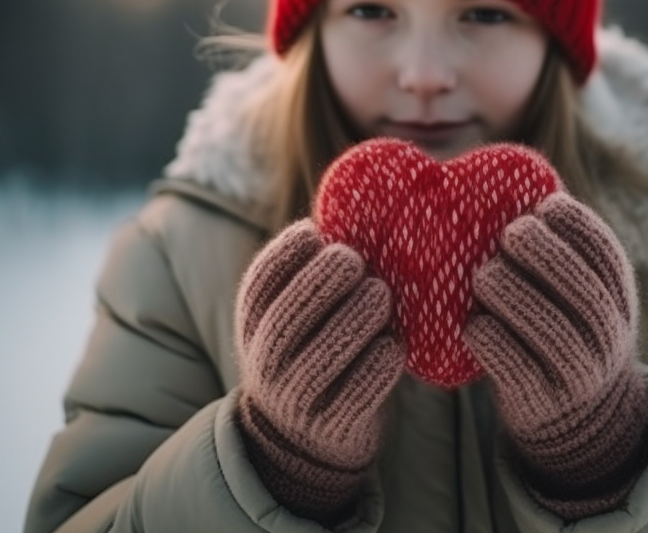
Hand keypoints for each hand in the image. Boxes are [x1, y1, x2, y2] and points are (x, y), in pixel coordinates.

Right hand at [235, 219, 404, 522]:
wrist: (304, 437)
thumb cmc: (311, 351)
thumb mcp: (294, 316)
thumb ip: (312, 277)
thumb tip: (356, 210)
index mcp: (254, 325)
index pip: (259, 286)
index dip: (285, 254)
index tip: (316, 232)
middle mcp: (267, 363)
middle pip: (285, 319)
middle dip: (320, 284)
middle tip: (353, 259)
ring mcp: (296, 398)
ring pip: (322, 357)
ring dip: (355, 319)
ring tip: (380, 294)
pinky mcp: (332, 426)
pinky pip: (358, 392)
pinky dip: (378, 364)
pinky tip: (393, 345)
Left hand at [464, 192, 647, 517]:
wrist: (579, 419)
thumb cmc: (566, 333)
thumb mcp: (584, 296)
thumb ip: (563, 256)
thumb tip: (510, 190)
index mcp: (618, 299)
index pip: (606, 254)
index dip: (577, 224)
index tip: (545, 205)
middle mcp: (607, 337)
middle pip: (582, 289)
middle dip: (543, 253)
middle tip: (511, 233)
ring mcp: (578, 373)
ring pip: (547, 327)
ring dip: (510, 292)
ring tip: (485, 274)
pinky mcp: (541, 402)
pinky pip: (512, 365)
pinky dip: (488, 337)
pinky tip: (474, 323)